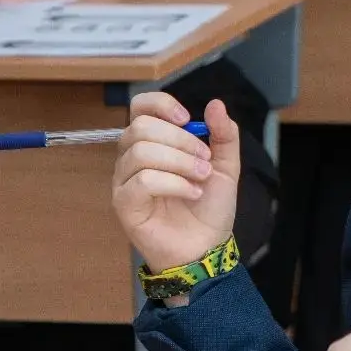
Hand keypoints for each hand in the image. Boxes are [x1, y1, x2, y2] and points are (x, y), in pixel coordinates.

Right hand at [113, 94, 235, 273]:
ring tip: (202, 178)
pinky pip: (142, 181)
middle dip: (180, 140)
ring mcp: (124, 180)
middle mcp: (132, 157)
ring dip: (180, 162)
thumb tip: (215, 104)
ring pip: (141, 152)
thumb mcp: (226, 165)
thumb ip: (224, 134)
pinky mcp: (124, 203)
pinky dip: (173, 184)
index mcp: (153, 141)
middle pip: (140, 127)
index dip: (161, 105)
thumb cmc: (209, 207)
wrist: (206, 246)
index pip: (140, 107)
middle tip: (205, 161)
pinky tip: (191, 194)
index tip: (188, 120)